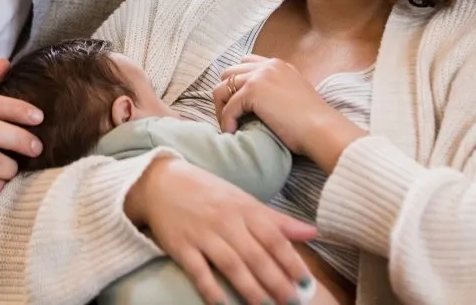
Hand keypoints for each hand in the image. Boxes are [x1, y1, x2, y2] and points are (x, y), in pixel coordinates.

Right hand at [125, 157, 317, 304]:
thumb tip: (313, 233)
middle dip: (275, 281)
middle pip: (255, 255)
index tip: (305, 281)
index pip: (273, 237)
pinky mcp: (181, 246)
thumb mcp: (244, 201)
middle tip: (291, 301)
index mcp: (245, 209)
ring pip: (231, 264)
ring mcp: (203, 234)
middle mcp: (226, 222)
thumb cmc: (209, 193)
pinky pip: (198, 271)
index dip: (291, 260)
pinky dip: (211, 289)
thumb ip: (277, 220)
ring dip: (250, 288)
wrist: (163, 182)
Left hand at [214, 56, 364, 169]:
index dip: (236, 85)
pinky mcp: (253, 91)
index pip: (245, 64)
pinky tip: (233, 133)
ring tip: (229, 126)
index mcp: (278, 65)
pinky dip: (226, 121)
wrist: (322, 128)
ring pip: (222, 88)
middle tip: (230, 117)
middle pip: (229, 74)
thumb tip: (257, 104)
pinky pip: (228, 107)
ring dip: (221, 109)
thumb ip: (276, 91)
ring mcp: (260, 76)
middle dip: (225, 95)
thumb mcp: (294, 96)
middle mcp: (268, 66)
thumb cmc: (311, 122)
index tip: (238, 105)